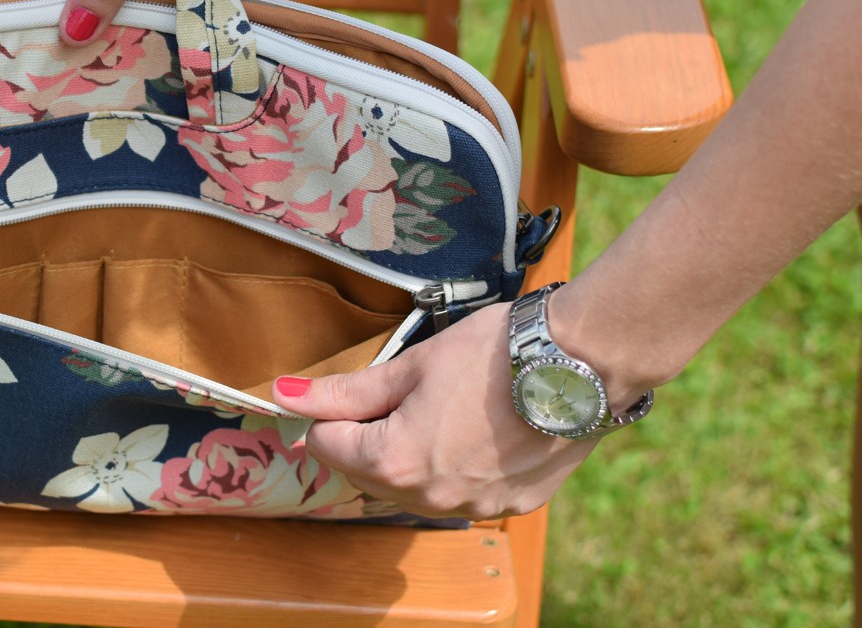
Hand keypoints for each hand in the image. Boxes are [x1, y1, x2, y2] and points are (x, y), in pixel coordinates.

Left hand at [272, 304, 595, 519]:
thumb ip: (342, 391)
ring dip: (409, 455)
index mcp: (393, 463)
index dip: (333, 412)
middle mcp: (428, 499)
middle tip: (407, 392)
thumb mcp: (408, 366)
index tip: (360, 388)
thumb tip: (282, 394)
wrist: (579, 365)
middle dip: (369, 434)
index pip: (326, 445)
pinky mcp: (509, 505)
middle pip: (364, 472)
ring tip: (445, 408)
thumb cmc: (492, 355)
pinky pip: (458, 493)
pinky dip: (454, 467)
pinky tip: (477, 430)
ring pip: (410, 488)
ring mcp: (472, 507)